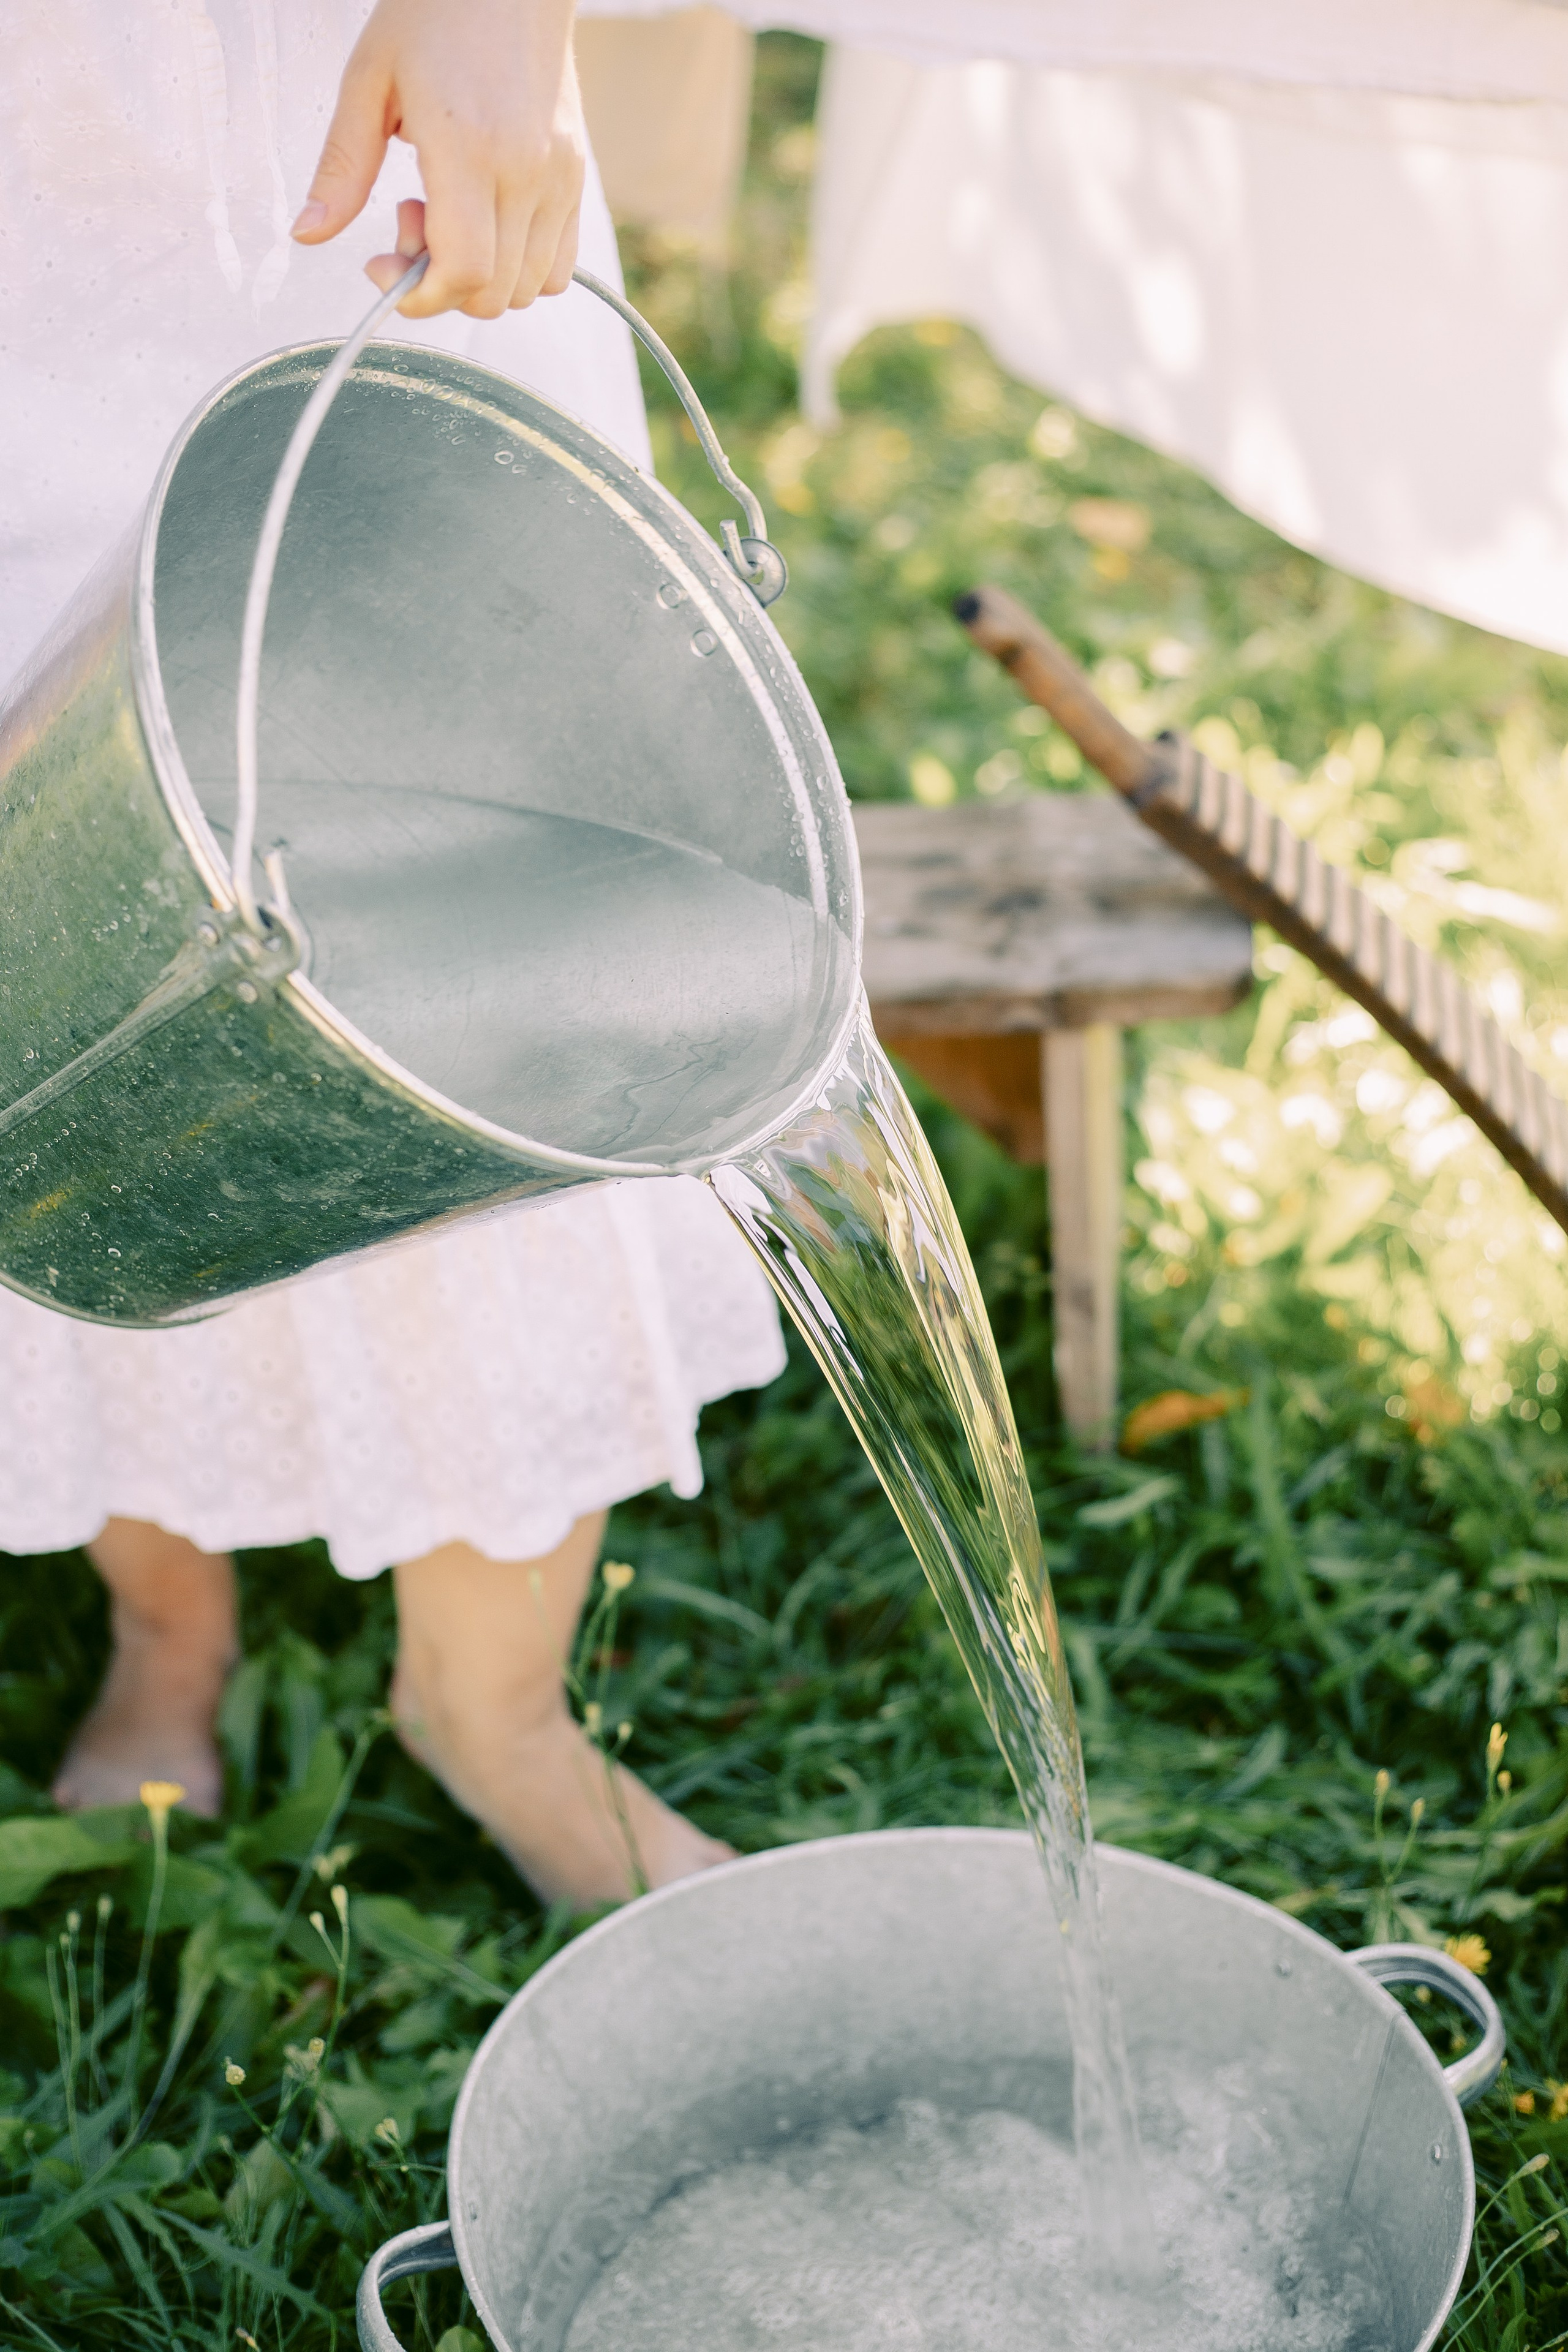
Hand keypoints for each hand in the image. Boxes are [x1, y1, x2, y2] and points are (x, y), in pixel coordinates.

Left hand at [291, 0, 583, 317]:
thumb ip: (341, 168)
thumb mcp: (369, 82)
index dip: (422, 297)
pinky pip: (558, 265)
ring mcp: (559, 180)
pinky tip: (487, 219)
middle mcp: (526, 173)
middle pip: (494, 293)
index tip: (384, 268)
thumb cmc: (436, 15)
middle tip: (411, 220)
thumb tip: (308, 236)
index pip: (466, 271)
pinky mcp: (576, 179)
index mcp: (469, 148)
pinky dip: (518, 267)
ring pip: (528, 288)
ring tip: (450, 211)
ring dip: (481, 276)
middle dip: (443, 285)